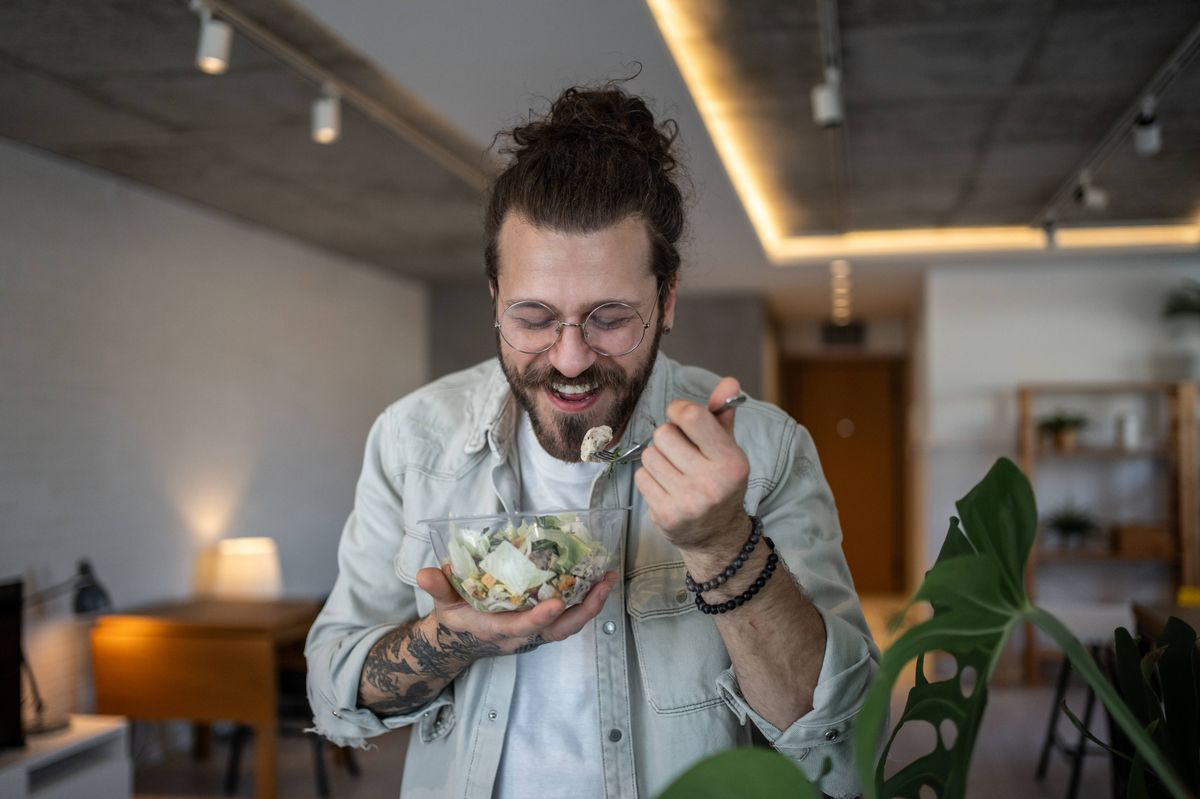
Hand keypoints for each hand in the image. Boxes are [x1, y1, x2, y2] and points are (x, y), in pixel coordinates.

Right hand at [415, 566, 617, 655]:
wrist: (465, 636)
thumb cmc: (457, 616)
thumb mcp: (443, 603)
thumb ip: (438, 588)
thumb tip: (426, 574)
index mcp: (498, 629)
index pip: (522, 627)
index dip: (539, 618)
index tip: (556, 603)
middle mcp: (523, 634)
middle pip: (559, 631)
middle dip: (583, 612)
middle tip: (602, 586)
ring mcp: (537, 630)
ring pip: (570, 625)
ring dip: (592, 604)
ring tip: (608, 578)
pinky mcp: (545, 623)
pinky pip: (571, 617)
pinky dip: (587, 601)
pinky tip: (599, 580)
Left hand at [635, 376, 750, 553]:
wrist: (717, 536)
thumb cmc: (720, 482)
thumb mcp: (728, 449)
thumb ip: (723, 415)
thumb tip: (729, 382)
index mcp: (731, 462)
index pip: (692, 416)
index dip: (679, 410)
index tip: (681, 417)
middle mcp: (711, 483)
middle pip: (663, 434)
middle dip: (668, 438)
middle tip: (680, 452)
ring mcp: (687, 501)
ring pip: (649, 455)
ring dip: (657, 458)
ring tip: (674, 471)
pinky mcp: (665, 515)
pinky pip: (641, 477)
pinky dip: (649, 478)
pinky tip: (666, 487)